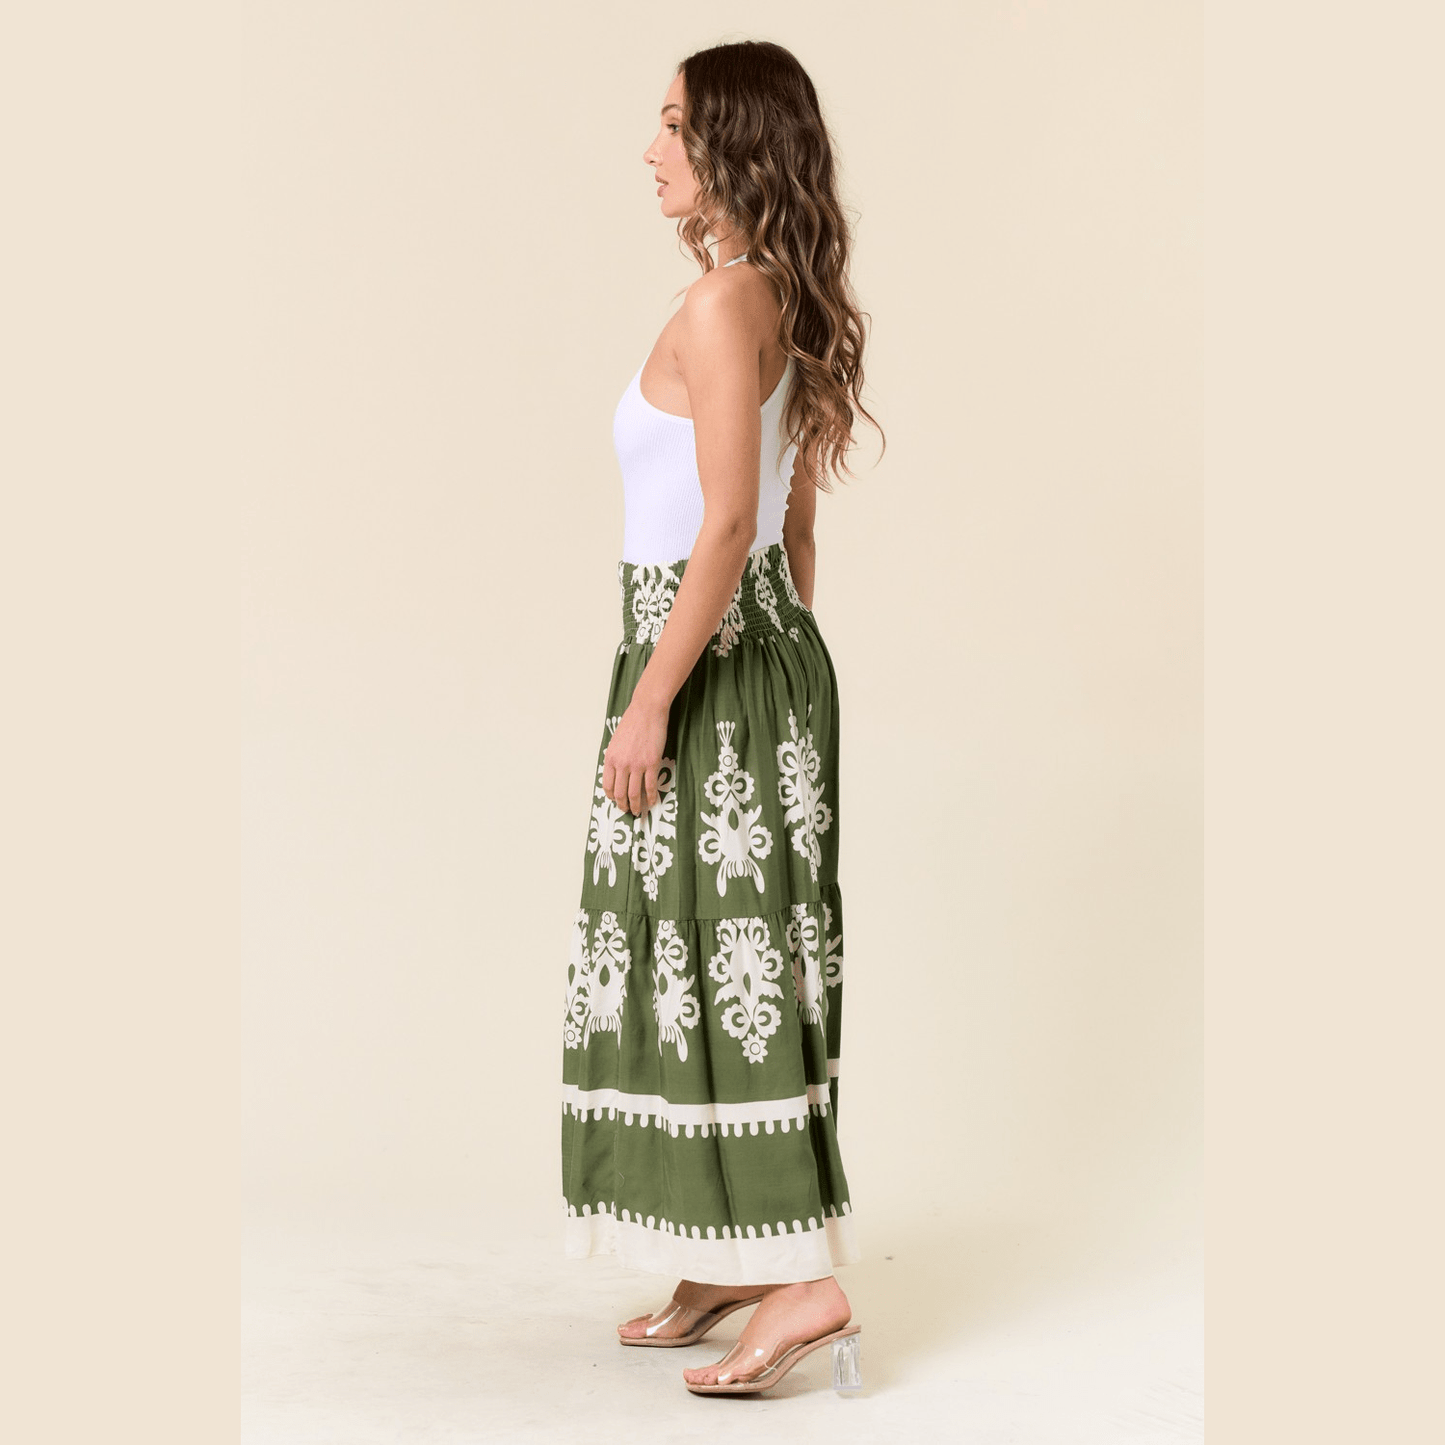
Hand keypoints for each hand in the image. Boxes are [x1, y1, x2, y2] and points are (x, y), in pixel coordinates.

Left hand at [602, 694, 669, 816]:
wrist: (647, 710)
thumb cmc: (633, 722)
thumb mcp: (616, 741)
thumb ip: (616, 758)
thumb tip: (618, 772)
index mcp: (610, 758)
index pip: (607, 785)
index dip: (612, 796)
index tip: (616, 801)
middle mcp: (621, 764)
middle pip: (620, 793)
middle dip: (623, 805)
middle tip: (627, 811)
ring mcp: (637, 765)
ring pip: (634, 793)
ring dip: (636, 806)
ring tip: (638, 812)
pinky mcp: (651, 763)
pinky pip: (650, 786)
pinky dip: (652, 797)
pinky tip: (653, 802)